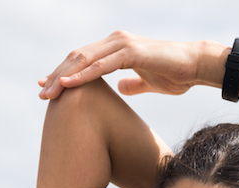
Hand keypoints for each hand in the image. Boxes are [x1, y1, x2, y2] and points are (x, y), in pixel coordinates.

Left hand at [38, 31, 212, 99]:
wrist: (197, 66)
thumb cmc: (175, 74)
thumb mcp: (148, 82)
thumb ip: (133, 84)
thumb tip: (120, 89)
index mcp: (116, 48)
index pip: (82, 60)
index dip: (64, 73)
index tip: (48, 88)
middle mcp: (114, 42)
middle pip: (77, 58)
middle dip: (57, 75)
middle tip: (41, 94)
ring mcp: (122, 45)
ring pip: (84, 59)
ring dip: (64, 76)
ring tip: (48, 92)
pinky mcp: (131, 52)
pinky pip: (101, 65)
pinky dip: (83, 74)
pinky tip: (68, 84)